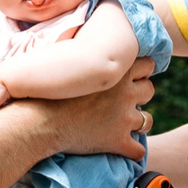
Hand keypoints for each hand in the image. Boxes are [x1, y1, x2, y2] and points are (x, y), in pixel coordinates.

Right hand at [30, 58, 154, 158]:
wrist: (37, 121)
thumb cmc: (46, 92)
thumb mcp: (68, 63)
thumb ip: (82, 52)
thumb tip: (80, 35)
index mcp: (117, 72)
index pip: (147, 64)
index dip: (139, 71)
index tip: (127, 77)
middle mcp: (126, 94)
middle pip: (149, 89)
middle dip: (139, 94)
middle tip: (123, 100)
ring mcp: (124, 119)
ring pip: (147, 120)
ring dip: (139, 122)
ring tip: (125, 124)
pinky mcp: (117, 141)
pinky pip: (137, 151)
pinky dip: (131, 151)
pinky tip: (123, 150)